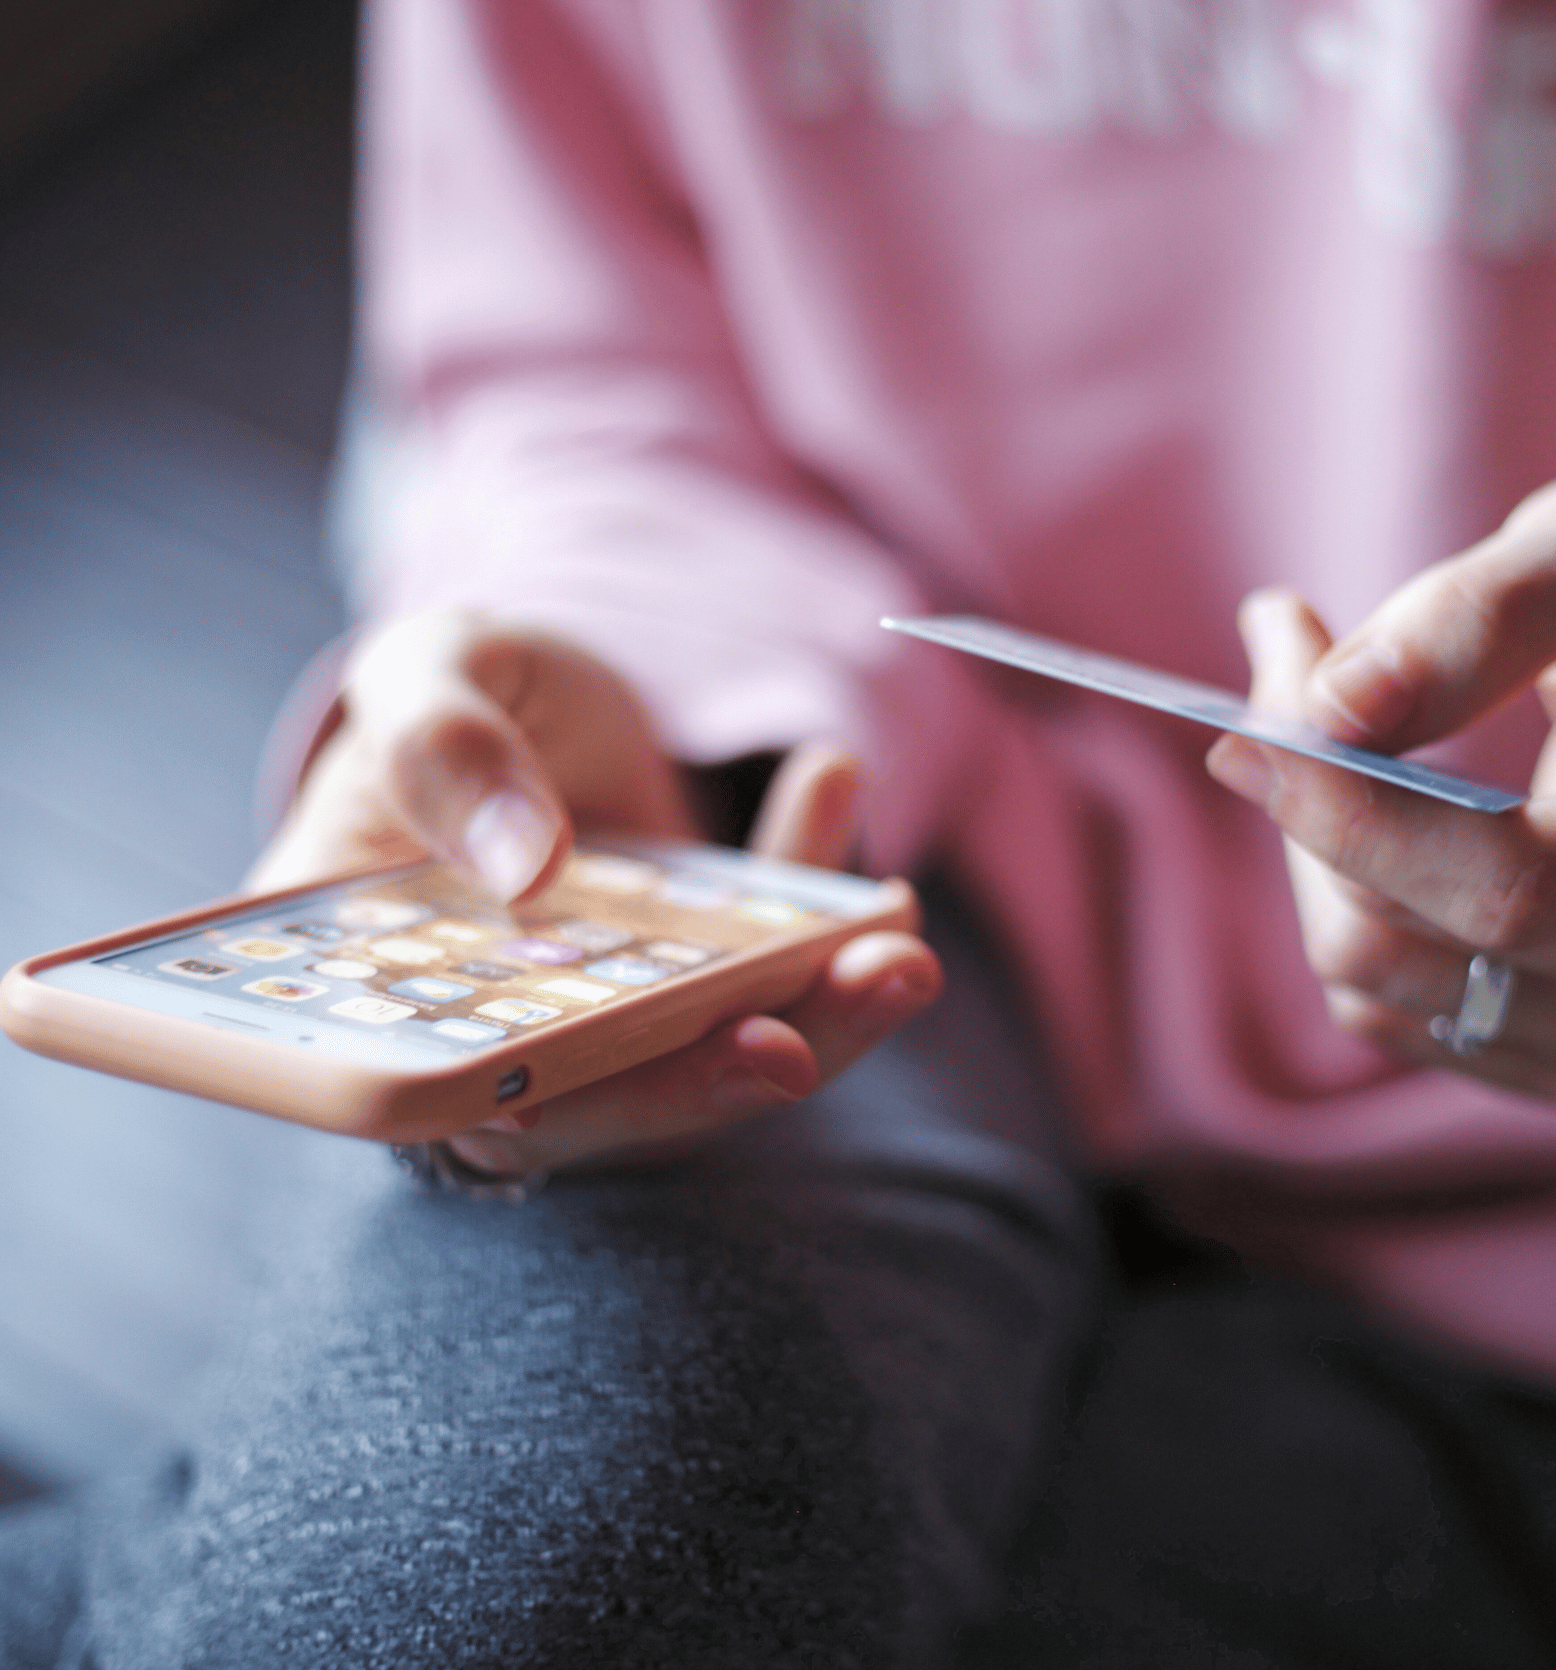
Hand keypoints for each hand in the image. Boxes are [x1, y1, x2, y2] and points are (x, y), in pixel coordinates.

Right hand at [249, 610, 940, 1170]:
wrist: (537, 696)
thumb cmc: (447, 698)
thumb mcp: (423, 677)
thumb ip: (440, 749)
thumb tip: (527, 869)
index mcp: (388, 990)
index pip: (424, 1091)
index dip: (492, 1114)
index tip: (549, 1102)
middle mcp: (512, 1032)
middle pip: (605, 1099)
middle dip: (701, 1084)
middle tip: (787, 1046)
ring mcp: (626, 1016)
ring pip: (719, 1056)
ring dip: (818, 1023)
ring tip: (896, 953)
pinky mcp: (711, 980)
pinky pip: (779, 965)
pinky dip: (829, 907)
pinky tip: (839, 786)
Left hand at [1206, 469, 1555, 1104]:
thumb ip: (1490, 608)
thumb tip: (1336, 705)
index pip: (1506, 883)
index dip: (1350, 811)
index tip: (1258, 708)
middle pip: (1398, 937)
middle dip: (1307, 805)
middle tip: (1280, 668)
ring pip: (1365, 975)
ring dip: (1310, 845)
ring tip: (1337, 726)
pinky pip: (1378, 1005)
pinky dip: (1341, 899)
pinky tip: (1383, 818)